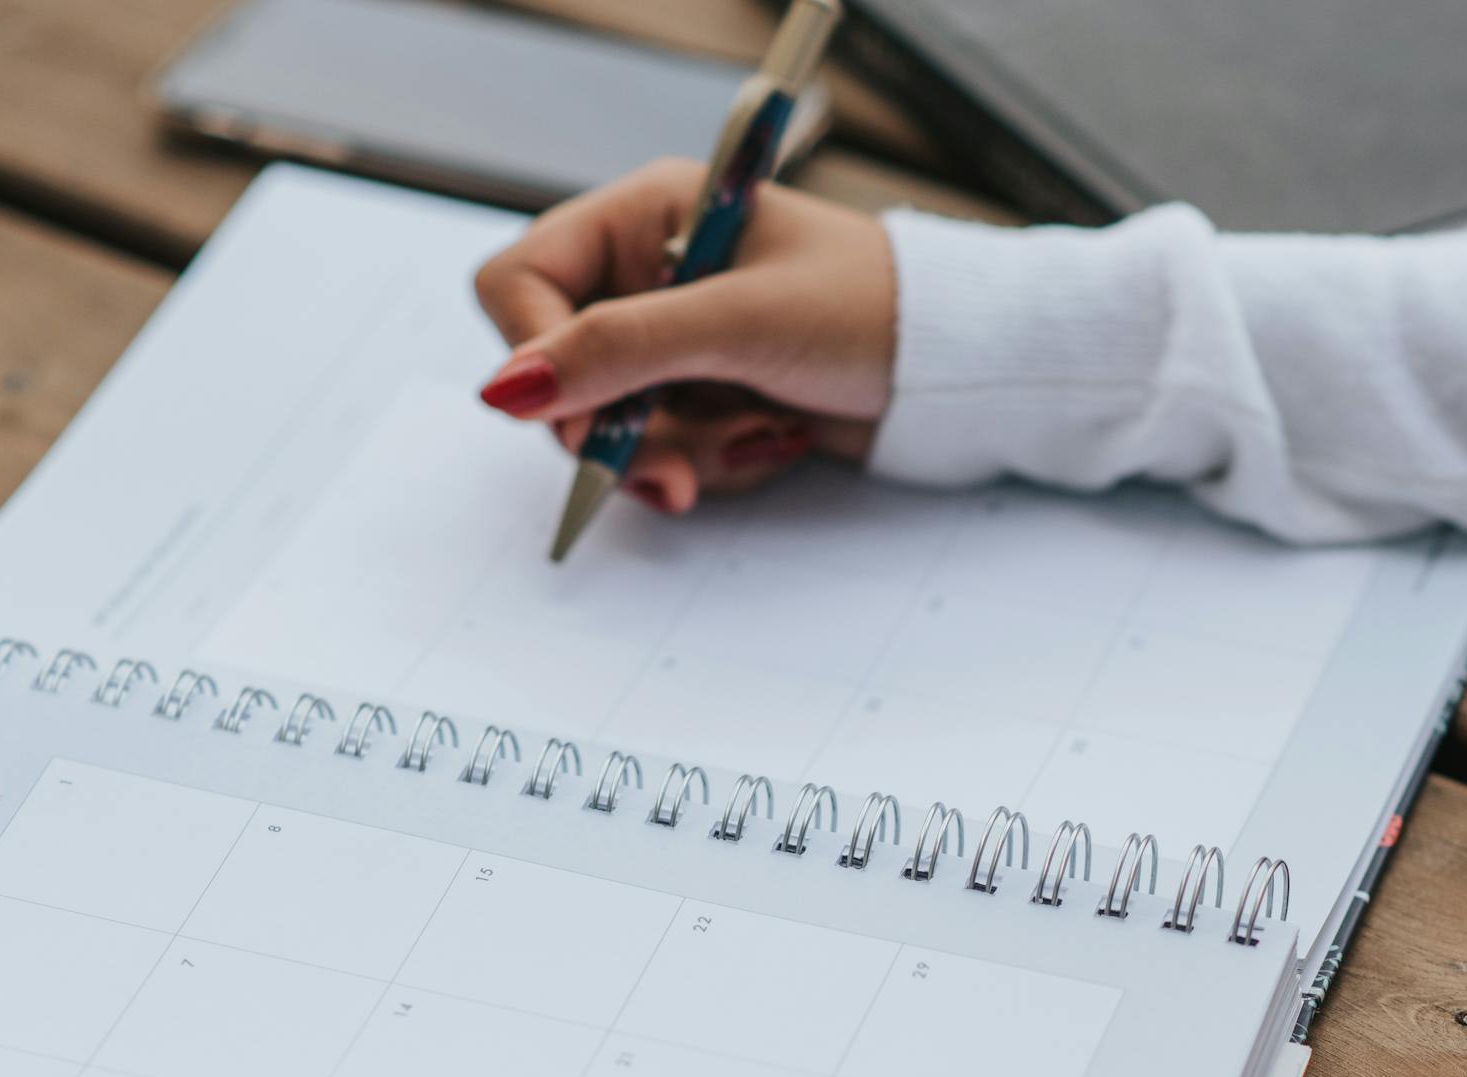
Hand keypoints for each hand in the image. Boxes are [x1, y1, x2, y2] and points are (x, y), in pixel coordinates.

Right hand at [471, 159, 896, 514]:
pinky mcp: (707, 397)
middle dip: (621, 429)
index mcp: (645, 215)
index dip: (535, 355)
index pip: (521, 284)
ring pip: (614, 426)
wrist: (958, 368)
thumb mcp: (737, 323)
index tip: (578, 413)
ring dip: (682, 451)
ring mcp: (677, 341)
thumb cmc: (869, 310)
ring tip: (761, 435)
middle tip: (671, 470)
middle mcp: (648, 274)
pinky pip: (666, 450)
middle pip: (561, 372)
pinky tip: (778, 437)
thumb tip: (507, 388)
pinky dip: (717, 460)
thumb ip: (619, 349)